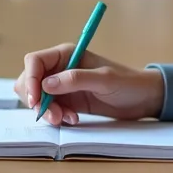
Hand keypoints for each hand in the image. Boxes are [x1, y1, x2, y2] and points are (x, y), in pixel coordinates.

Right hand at [14, 44, 164, 126]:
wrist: (143, 98)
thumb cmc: (128, 82)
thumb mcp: (104, 80)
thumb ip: (76, 79)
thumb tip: (47, 84)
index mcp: (66, 53)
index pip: (35, 61)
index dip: (31, 80)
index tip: (37, 100)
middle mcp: (60, 67)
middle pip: (30, 80)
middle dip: (37, 100)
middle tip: (55, 116)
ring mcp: (62, 85)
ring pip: (37, 97)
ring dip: (47, 111)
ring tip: (68, 118)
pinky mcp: (66, 100)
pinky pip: (49, 109)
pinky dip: (56, 116)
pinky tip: (73, 119)